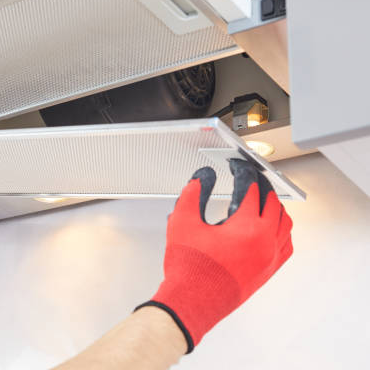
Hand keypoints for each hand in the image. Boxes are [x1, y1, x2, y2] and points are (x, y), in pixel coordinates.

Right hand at [136, 159, 292, 352]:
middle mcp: (264, 241)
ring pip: (285, 222)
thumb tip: (202, 178)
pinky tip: (272, 226)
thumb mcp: (182, 223)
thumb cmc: (189, 270)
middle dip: (260, 185)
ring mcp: (270, 257)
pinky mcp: (268, 271)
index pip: (251, 189)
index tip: (237, 167)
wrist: (192, 301)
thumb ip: (192, 194)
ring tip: (262, 197)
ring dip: (274, 205)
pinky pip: (286, 244)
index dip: (243, 172)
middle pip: (272, 202)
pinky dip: (282, 229)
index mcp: (246, 227)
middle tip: (249, 177)